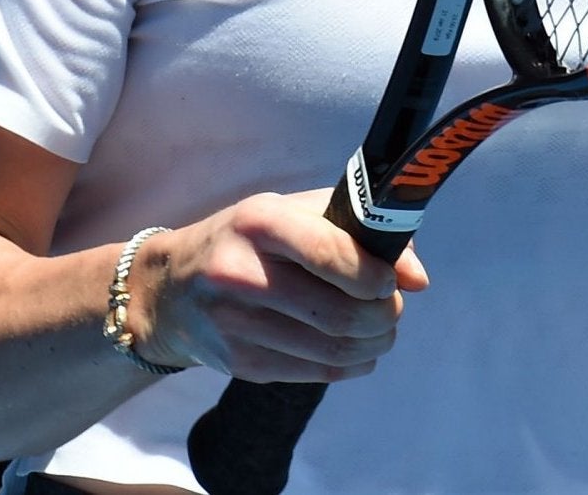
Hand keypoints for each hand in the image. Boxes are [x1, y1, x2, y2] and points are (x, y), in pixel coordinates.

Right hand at [132, 190, 429, 381]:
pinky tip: (357, 350)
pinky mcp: (242, 364)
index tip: (390, 281)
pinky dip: (353, 365)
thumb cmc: (244, 240)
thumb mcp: (290, 213)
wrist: (169, 290)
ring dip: (374, 343)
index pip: (332, 254)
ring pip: (334, 350)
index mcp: (260, 223)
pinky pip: (317, 374)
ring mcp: (238, 325)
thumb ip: (359, 229)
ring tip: (379, 328)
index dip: (376, 274)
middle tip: (391, 307)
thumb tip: (418, 277)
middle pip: (340, 313)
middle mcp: (242, 275)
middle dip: (384, 315)